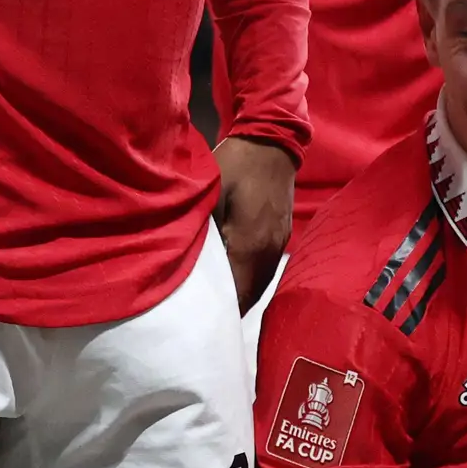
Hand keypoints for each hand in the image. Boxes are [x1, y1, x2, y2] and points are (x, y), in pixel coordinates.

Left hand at [213, 135, 295, 310]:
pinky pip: (265, 270)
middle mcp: (269, 251)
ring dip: (240, 296)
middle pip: (249, 294)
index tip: (199, 326)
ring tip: (218, 309)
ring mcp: (279, 244)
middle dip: (229, 309)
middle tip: (203, 321)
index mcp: (250, 244)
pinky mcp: (282, 236)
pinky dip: (249, 282)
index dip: (220, 312)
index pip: (236, 293)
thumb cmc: (236, 164)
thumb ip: (202, 229)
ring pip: (259, 284)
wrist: (272, 141)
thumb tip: (184, 260)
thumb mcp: (211, 192)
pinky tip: (235, 284)